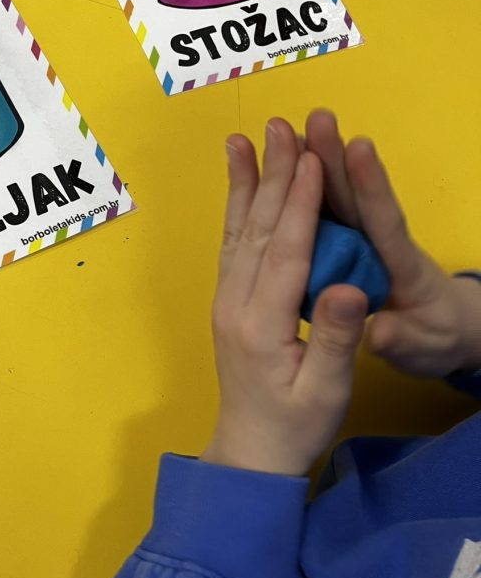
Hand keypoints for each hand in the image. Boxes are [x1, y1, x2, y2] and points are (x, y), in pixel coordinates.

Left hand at [201, 118, 368, 477]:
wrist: (249, 450)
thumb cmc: (295, 425)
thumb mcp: (325, 392)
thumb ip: (336, 340)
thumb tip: (350, 289)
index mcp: (261, 324)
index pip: (285, 253)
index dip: (300, 205)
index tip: (311, 159)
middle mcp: (235, 303)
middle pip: (258, 230)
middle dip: (272, 176)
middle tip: (281, 127)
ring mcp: (226, 300)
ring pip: (238, 231)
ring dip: (245, 183)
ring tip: (245, 140)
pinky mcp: (227, 300)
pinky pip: (232, 244)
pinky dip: (236, 208)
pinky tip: (240, 183)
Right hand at [301, 110, 480, 376]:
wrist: (442, 333)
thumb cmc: (434, 339)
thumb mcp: (422, 349)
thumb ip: (399, 339)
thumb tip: (378, 332)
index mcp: (402, 268)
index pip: (385, 223)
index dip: (373, 187)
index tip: (359, 149)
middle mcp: (380, 244)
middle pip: (354, 197)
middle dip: (334, 157)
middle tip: (315, 118)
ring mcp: (360, 242)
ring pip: (331, 199)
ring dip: (311, 163)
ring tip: (285, 131)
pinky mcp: (345, 246)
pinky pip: (316, 216)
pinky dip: (294, 192)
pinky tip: (270, 171)